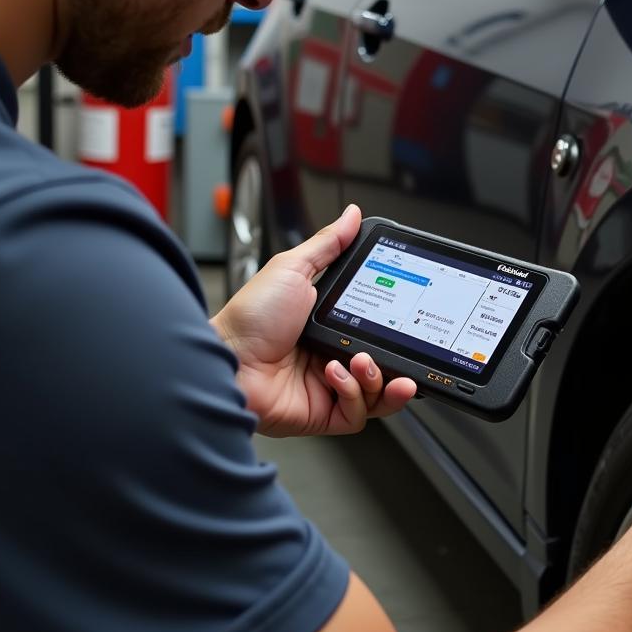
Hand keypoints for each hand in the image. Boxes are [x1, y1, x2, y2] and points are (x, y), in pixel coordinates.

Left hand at [211, 204, 416, 436]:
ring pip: (376, 391)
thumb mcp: (293, 269)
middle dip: (395, 358)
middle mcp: (331, 355)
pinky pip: (357, 414)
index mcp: (329, 323)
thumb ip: (327, 245)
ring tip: (361, 361)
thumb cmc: (250, 318)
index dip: (395, 326)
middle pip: (383, 362)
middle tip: (392, 347)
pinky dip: (354, 395)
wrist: (226, 360)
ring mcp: (328, 387)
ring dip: (377, 377)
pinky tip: (336, 375)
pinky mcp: (323, 413)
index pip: (376, 326)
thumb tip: (351, 217)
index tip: (406, 318)